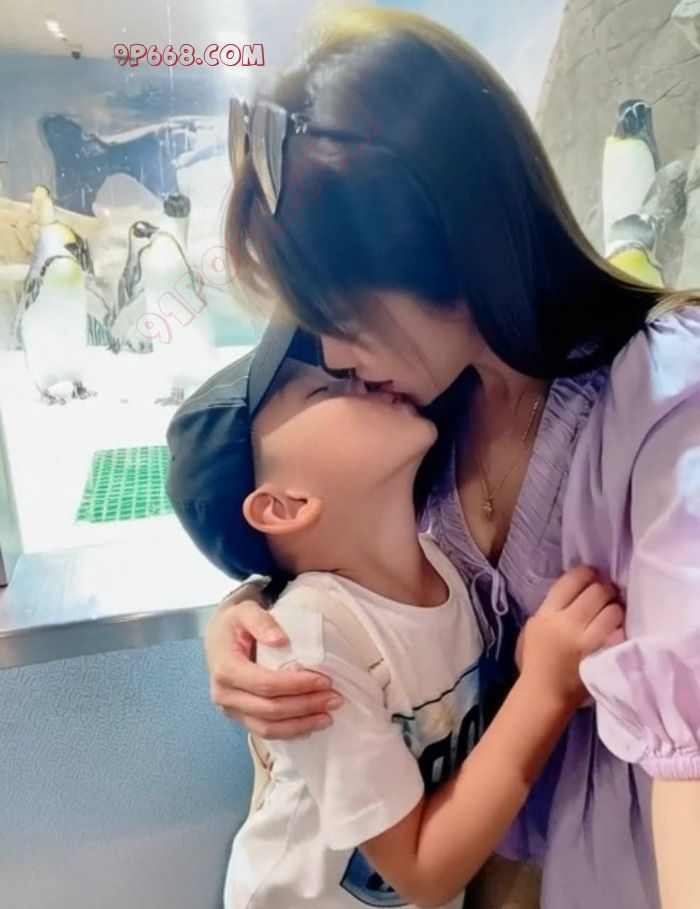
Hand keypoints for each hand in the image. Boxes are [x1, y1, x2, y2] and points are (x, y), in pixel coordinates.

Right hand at [205, 590, 342, 738]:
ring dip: (300, 725)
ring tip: (328, 717)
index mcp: (225, 669)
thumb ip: (260, 621)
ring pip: (268, 727)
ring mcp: (231, 709)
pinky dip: (290, 732)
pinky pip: (265, 732)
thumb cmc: (234, 624)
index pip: (265, 684)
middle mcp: (224, 695)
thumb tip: (280, 640)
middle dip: (305, 706)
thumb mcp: (244, 611)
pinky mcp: (240, 716)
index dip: (296, 685)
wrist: (218, 638)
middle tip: (335, 699)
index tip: (324, 680)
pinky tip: (311, 726)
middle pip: (270, 709)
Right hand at [519, 566, 623, 707]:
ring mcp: (587, 641)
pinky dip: (620, 628)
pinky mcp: (602, 656)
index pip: (571, 581)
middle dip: (605, 588)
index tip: (593, 574)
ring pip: (613, 610)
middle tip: (608, 592)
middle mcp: (567, 624)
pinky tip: (615, 629)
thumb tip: (580, 587)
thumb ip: (554, 606)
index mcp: (546, 614)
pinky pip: (620, 632)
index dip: (586, 573)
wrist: (544, 693)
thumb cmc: (536, 659)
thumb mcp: (534, 626)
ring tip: (613, 611)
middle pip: (596, 591)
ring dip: (616, 607)